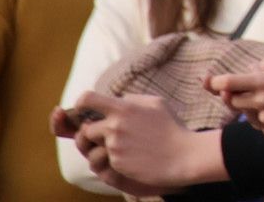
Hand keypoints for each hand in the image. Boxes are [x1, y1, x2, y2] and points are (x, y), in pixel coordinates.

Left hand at [68, 91, 221, 190]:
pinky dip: (116, 158)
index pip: (87, 99)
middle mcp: (115, 126)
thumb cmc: (171, 128)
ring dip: (105, 146)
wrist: (182, 156)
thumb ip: (133, 99)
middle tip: (113, 134)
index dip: (81, 104)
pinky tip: (134, 156)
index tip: (85, 110)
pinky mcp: (116, 163)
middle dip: (96, 132)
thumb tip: (119, 99)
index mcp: (124, 108)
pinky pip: (106, 159)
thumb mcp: (157, 103)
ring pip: (95, 146)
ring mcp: (114, 146)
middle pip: (87, 129)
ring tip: (127, 146)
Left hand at [206, 56, 263, 142]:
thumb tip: (252, 69)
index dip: (215, 82)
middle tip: (248, 89)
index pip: (229, 82)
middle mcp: (261, 102)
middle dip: (236, 94)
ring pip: (247, 114)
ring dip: (253, 107)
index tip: (207, 81)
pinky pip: (261, 125)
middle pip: (234, 100)